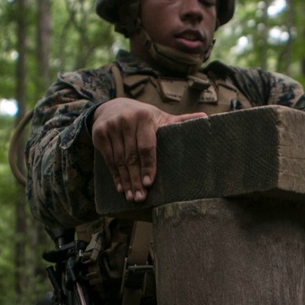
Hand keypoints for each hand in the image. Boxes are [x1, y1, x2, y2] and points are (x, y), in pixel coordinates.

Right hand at [91, 97, 206, 202]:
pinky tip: (121, 188)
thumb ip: (181, 121)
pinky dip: (115, 176)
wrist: (112, 106)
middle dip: (136, 180)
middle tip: (141, 198)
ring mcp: (110, 127)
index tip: (150, 183)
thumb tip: (206, 119)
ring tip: (132, 197)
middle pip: (132, 157)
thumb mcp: (161, 117)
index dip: (148, 166)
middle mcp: (126, 121)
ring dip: (125, 181)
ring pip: (119, 161)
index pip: (147, 146)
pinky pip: (108, 160)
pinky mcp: (98, 134)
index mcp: (144, 117)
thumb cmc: (143, 117)